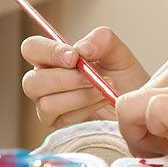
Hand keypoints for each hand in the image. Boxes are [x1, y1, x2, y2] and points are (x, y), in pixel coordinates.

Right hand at [21, 26, 150, 130]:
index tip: (74, 57)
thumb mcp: (118, 53)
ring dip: (79, 96)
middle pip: (31, 82)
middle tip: (92, 78)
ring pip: (46, 104)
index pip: (32, 49)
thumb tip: (82, 48)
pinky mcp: (59, 126)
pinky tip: (101, 101)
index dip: (48, 52)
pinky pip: (61, 119)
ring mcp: (48, 106)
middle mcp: (45, 81)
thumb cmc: (124, 78)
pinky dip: (84, 109)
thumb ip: (102, 40)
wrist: (136, 106)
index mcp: (53, 58)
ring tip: (102, 89)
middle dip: (65, 79)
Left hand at [116, 36, 167, 156]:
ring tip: (163, 155)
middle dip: (140, 129)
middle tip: (161, 151)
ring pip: (130, 106)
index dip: (151, 116)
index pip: (153, 85)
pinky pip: (149, 116)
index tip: (164, 137)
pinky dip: (150, 139)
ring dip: (139, 137)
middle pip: (135, 96)